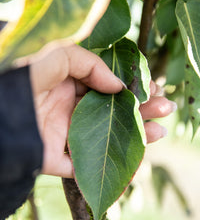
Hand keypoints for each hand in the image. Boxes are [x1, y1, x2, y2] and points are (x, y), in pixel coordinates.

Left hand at [28, 43, 175, 177]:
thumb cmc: (23, 74)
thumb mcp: (58, 53)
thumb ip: (90, 64)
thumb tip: (118, 86)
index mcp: (70, 87)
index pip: (108, 89)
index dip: (132, 88)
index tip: (152, 88)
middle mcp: (70, 110)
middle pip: (113, 113)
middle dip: (141, 109)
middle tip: (164, 107)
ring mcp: (64, 134)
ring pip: (106, 138)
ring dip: (135, 134)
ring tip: (160, 130)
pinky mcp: (55, 159)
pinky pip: (85, 166)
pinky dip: (109, 165)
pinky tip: (136, 158)